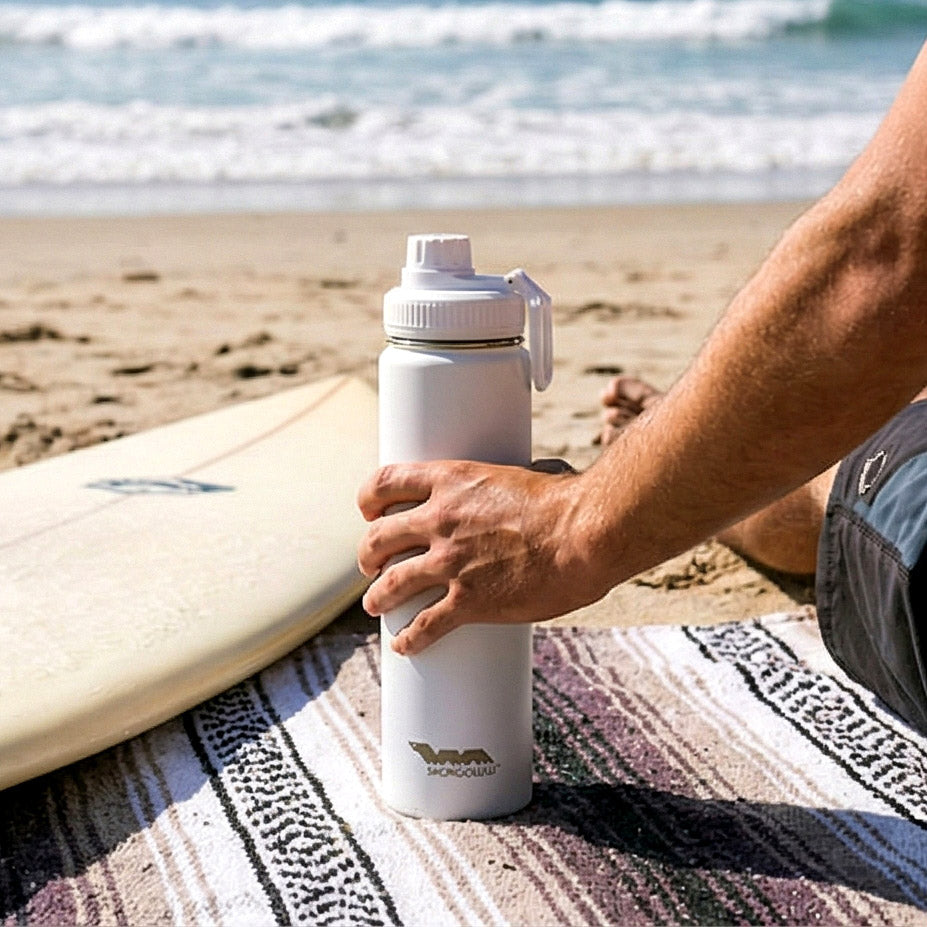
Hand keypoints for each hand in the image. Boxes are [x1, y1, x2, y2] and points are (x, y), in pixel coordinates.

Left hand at [356, 459, 598, 655]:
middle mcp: (441, 519)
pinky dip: (410, 638)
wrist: (586, 534)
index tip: (369, 510)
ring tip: (375, 604)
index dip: (369, 498)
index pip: (387, 482)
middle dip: (368, 554)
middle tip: (371, 564)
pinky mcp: (468, 601)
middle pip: (379, 537)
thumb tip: (546, 474)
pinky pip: (424, 625)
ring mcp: (450, 562)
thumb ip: (524, 480)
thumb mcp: (532, 475)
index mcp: (453, 481)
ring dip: (377, 597)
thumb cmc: (570, 502)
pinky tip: (406, 645)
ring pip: (391, 583)